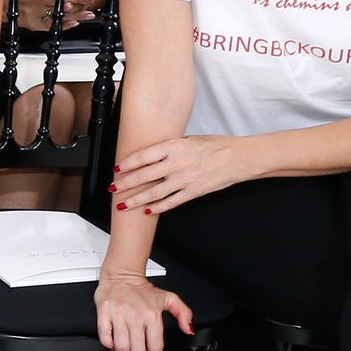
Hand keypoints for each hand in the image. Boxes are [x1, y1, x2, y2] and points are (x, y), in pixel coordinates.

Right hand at [95, 271, 192, 350]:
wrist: (122, 275)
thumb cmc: (142, 290)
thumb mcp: (168, 299)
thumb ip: (183, 313)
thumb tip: (188, 329)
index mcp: (152, 315)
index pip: (155, 347)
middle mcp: (136, 316)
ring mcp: (119, 315)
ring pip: (121, 348)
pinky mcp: (105, 313)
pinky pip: (105, 337)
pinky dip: (109, 345)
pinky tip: (113, 342)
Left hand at [110, 135, 242, 214]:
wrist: (237, 158)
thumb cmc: (216, 146)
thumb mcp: (190, 139)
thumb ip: (171, 148)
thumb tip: (154, 155)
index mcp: (174, 146)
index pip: (144, 156)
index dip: (127, 164)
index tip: (117, 169)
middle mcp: (177, 163)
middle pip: (144, 176)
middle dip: (125, 184)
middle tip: (112, 189)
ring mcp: (184, 179)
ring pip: (154, 192)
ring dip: (136, 200)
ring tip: (123, 205)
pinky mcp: (193, 192)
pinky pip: (171, 202)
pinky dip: (158, 207)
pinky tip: (147, 211)